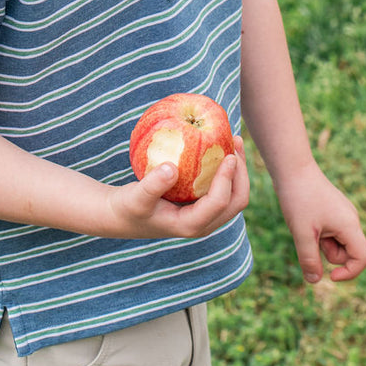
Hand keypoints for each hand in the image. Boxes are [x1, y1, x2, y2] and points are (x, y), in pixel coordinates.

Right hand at [104, 136, 249, 239]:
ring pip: (235, 195)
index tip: (228, 155)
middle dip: (242, 172)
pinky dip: (227, 168)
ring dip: (238, 169)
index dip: (227, 179)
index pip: (219, 203)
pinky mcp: (203, 205)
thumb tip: (171, 168)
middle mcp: (204, 223)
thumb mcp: (135, 197)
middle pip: (236, 201)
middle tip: (235, 141)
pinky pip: (224, 187)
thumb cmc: (128, 206)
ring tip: (234, 139)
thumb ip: (151, 185)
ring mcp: (206, 216)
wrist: (123, 215)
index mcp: (191, 225)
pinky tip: (220, 145)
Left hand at [274, 160, 365, 283]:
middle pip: (349, 252)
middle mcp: (351, 219)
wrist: (292, 168)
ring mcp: (343, 214)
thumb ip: (309, 259)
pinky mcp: (333, 210)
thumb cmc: (298, 198)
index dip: (350, 272)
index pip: (363, 258)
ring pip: (337, 242)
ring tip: (306, 225)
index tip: (330, 276)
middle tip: (310, 238)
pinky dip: (319, 234)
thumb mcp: (302, 233)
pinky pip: (330, 231)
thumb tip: (314, 281)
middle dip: (330, 254)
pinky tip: (305, 220)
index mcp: (349, 225)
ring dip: (322, 243)